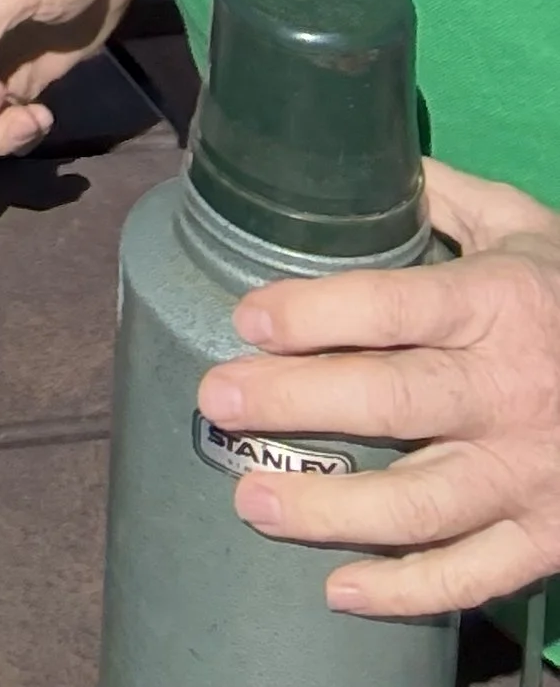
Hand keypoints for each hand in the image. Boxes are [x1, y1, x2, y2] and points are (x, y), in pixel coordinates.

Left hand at [197, 161, 559, 617]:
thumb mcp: (525, 229)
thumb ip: (445, 195)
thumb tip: (359, 152)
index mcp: (499, 305)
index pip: (393, 308)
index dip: (315, 313)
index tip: (247, 318)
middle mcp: (511, 392)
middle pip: (391, 402)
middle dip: (294, 403)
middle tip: (217, 402)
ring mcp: (531, 474)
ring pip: (421, 505)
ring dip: (329, 510)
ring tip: (252, 500)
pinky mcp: (550, 538)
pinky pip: (474, 575)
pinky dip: (406, 590)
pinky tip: (340, 589)